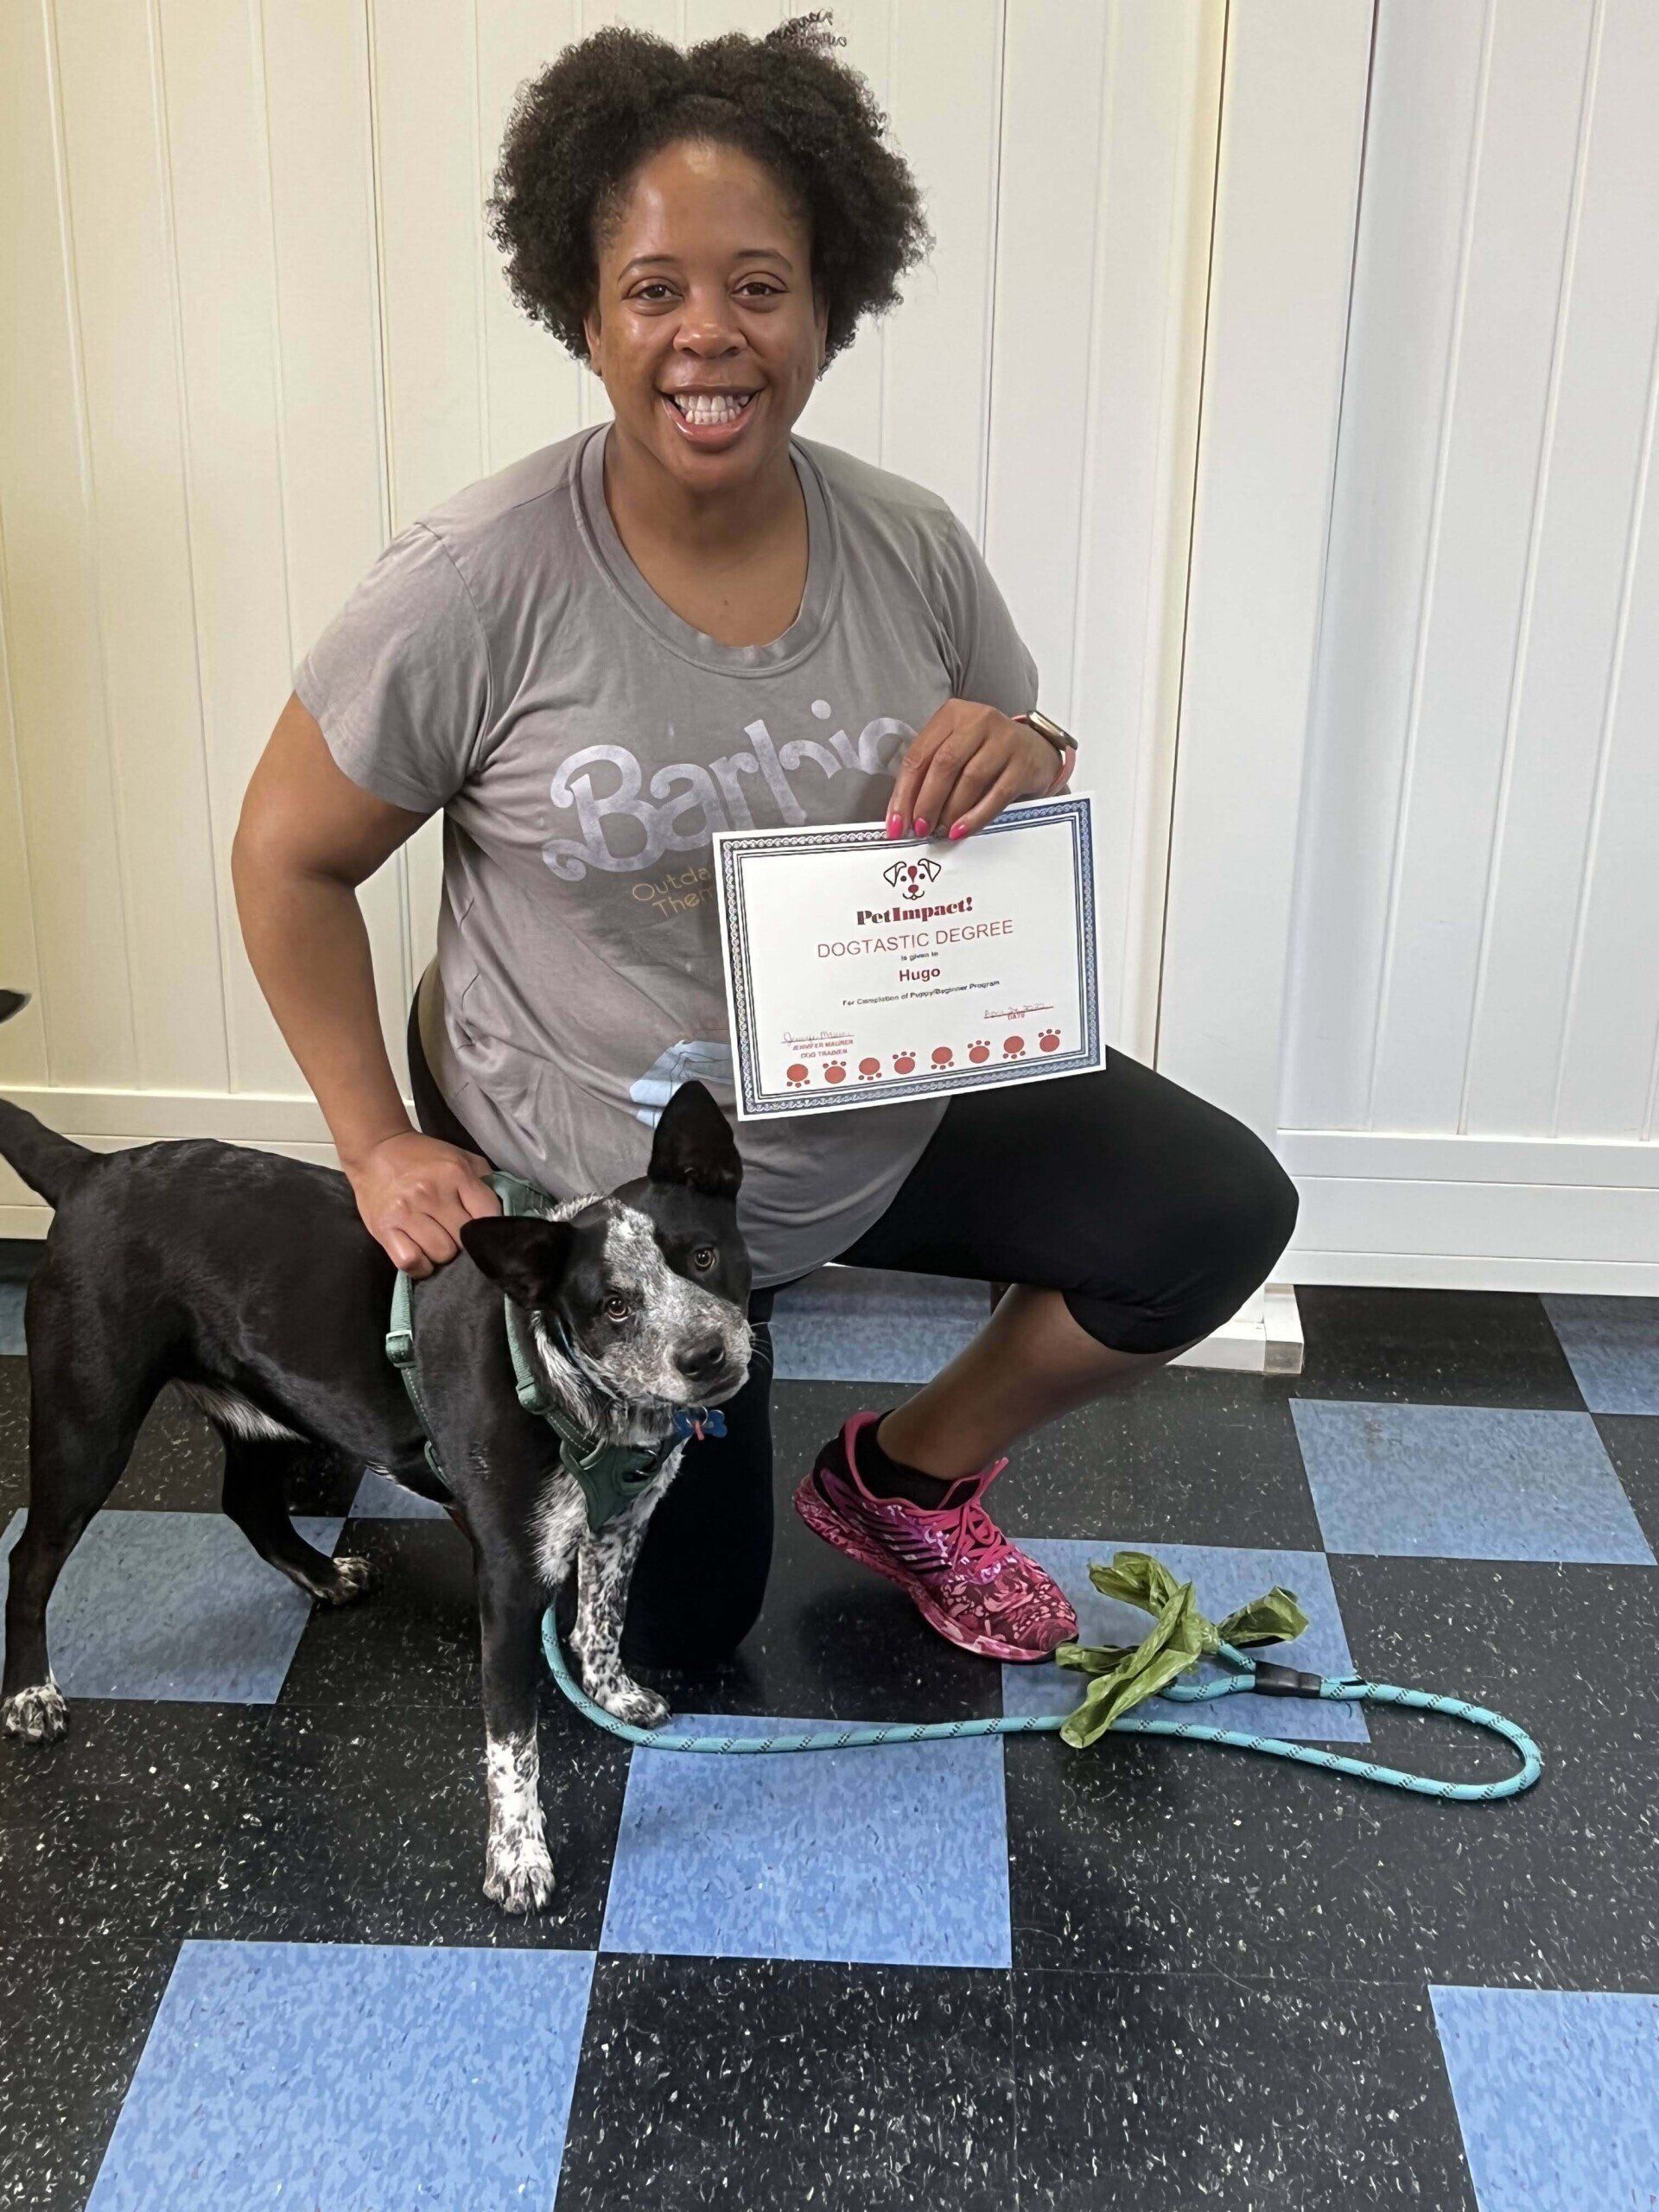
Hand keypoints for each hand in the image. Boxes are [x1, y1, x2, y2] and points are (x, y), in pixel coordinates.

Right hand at [346, 1130, 501, 1276]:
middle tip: (455, 1234)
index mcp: (456, 1173)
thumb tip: (505, 1212)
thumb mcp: (460, 1157)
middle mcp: (431, 1192)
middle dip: (465, 1242)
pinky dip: (420, 1265)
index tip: (484, 1233)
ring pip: (441, 1254)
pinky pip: (412, 1262)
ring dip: (442, 1254)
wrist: (376, 1150)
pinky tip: (421, 1253)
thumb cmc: (424, 1158)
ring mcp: (405, 1211)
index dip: (490, 1230)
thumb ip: (485, 1181)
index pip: (488, 1217)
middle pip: (465, 1240)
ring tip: (436, 1239)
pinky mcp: (384, 1228)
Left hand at [884, 698, 1069, 840]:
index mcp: (953, 715)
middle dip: (925, 802)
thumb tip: (903, 814)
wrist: (1035, 750)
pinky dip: (975, 816)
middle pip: (944, 765)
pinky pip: (996, 795)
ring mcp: (1005, 739)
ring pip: (970, 779)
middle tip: (918, 830)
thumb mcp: (955, 749)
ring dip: (950, 811)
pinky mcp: (1024, 763)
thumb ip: (929, 772)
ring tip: (939, 831)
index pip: (919, 755)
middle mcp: (979, 720)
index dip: (903, 792)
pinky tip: (960, 831)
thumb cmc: (984, 753)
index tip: (894, 824)